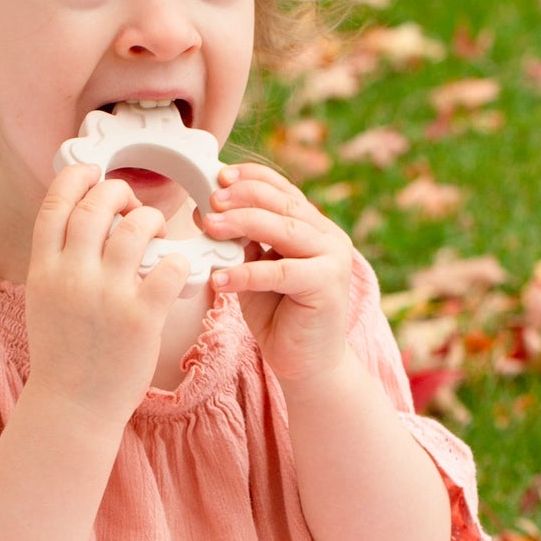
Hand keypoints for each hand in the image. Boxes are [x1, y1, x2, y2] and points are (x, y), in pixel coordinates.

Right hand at [24, 162, 193, 427]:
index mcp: (43, 269)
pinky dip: (176, 259)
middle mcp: (72, 276)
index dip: (77, 177)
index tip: (93, 171)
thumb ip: (57, 261)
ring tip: (155, 234)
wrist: (73, 406)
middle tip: (131, 205)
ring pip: (136, 227)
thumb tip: (75, 220)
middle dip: (119, 192)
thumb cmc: (64, 353)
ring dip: (152, 220)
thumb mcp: (44, 300)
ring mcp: (107, 295)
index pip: (56, 203)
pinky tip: (174, 269)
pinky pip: (169, 265)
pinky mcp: (141, 317)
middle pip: (98, 205)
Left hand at [199, 162, 352, 386]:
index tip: (221, 177)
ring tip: (210, 228)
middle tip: (211, 200)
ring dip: (243, 224)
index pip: (283, 191)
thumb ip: (242, 244)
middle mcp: (328, 238)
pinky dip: (247, 273)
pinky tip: (220, 278)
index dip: (252, 179)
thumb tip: (209, 213)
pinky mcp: (327, 285)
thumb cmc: (280, 318)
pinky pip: (281, 272)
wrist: (307, 364)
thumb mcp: (255, 271)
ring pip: (284, 230)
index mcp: (313, 228)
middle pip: (283, 205)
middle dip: (243, 198)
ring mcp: (332, 259)